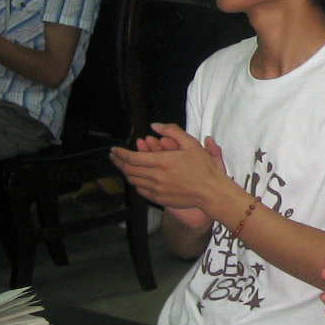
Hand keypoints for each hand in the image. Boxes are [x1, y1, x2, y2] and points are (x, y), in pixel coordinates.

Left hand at [110, 123, 228, 226]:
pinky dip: (136, 183)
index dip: (120, 154)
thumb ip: (172, 131)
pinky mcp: (159, 199)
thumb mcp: (191, 143)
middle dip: (118, 163)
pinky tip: (137, 178)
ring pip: (133, 181)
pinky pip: (141, 191)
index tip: (114, 150)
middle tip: (114, 157)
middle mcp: (156, 177)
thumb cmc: (203, 167)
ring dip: (126, 173)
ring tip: (123, 166)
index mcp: (162, 161)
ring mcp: (157, 190)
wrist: (210, 191)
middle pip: (129, 170)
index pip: (132, 158)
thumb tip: (155, 125)